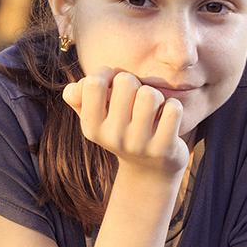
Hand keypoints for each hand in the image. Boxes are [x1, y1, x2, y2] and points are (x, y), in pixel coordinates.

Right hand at [62, 68, 189, 175]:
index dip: (107, 73)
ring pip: (150, 94)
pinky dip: (174, 106)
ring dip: (156, 95)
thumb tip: (72, 89)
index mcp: (91, 126)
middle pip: (125, 81)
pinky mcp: (164, 148)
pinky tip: (168, 117)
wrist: (149, 172)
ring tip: (153, 109)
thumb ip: (78, 99)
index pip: (93, 82)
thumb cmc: (121, 132)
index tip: (113, 83)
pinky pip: (173, 109)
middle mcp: (112, 137)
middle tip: (137, 99)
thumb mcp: (96, 119)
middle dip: (135, 83)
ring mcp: (139, 144)